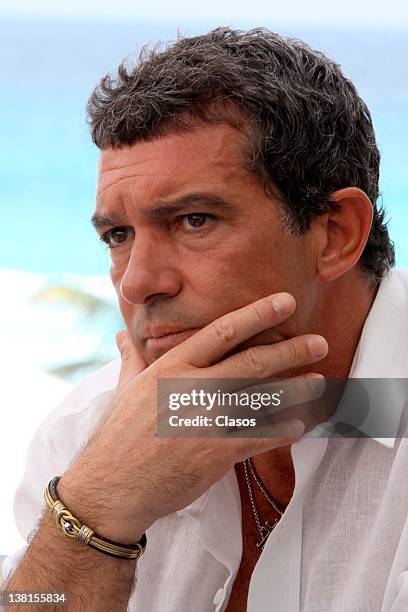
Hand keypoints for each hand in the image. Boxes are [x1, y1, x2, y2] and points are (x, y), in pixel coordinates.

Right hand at [58, 292, 327, 542]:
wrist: (112, 487)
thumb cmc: (118, 435)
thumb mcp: (125, 388)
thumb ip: (132, 357)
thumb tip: (121, 334)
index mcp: (172, 367)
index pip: (222, 332)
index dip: (257, 314)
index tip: (285, 302)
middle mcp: (193, 388)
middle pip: (253, 361)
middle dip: (291, 350)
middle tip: (318, 341)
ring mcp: (207, 420)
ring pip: (264, 398)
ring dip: (296, 390)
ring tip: (319, 380)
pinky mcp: (216, 452)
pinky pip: (261, 437)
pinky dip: (284, 430)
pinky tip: (301, 425)